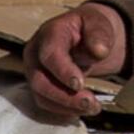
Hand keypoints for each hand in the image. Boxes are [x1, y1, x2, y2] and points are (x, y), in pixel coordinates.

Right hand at [22, 3, 127, 118]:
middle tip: (89, 103)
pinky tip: (82, 111)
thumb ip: (99, 34)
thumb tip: (100, 51)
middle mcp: (35, 54)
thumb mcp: (98, 22)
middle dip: (64, 96)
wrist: (85, 33)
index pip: (49, 55)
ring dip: (66, 107)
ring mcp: (34, 71)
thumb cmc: (89, 27)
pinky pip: (46, 103)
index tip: (79, 84)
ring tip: (92, 108)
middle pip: (40, 81)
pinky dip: (64, 110)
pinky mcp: (39, 86)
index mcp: (49, 33)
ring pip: (41, 96)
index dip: (63, 71)